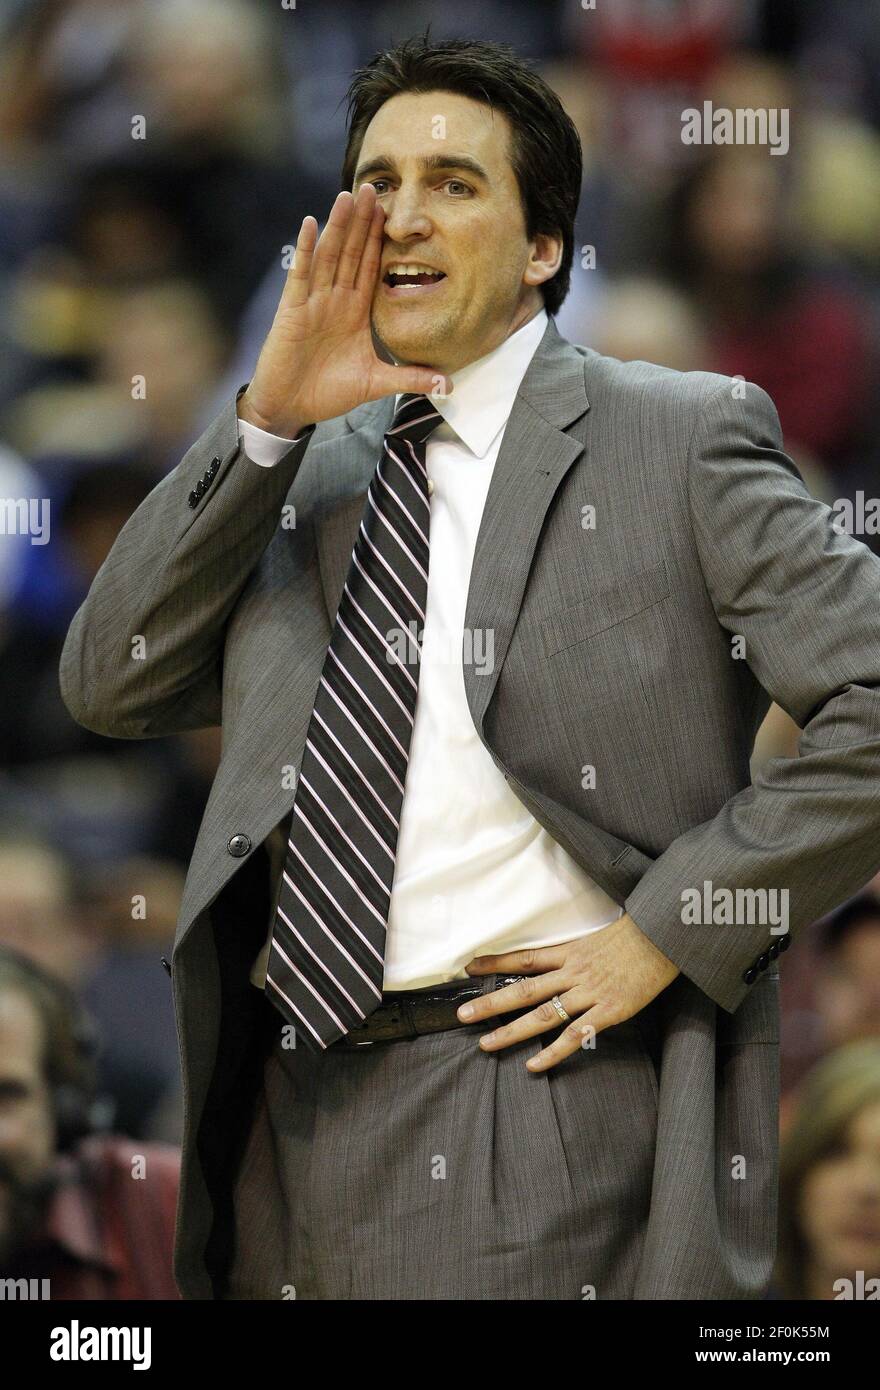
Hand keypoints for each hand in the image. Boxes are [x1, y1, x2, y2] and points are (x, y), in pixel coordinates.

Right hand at [239, 183, 450, 436]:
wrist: (291, 407)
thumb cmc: (327, 392)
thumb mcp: (376, 384)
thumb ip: (409, 378)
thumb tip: (447, 385)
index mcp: (355, 311)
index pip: (371, 267)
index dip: (381, 240)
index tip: (394, 212)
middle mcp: (335, 300)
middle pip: (351, 252)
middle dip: (362, 221)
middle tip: (374, 187)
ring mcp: (313, 302)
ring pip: (329, 256)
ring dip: (338, 226)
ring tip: (348, 195)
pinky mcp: (292, 311)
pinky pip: (301, 275)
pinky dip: (306, 250)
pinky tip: (311, 224)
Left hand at [456, 914, 679, 1072]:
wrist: (667, 935)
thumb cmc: (638, 934)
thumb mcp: (600, 936)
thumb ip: (578, 951)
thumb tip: (561, 959)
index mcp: (570, 952)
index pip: (524, 958)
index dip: (495, 962)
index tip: (468, 967)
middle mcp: (573, 972)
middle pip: (523, 989)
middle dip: (490, 1002)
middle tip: (462, 1015)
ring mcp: (590, 993)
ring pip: (542, 1014)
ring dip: (511, 1031)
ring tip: (486, 1044)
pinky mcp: (609, 1011)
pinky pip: (576, 1035)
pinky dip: (553, 1052)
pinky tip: (533, 1065)